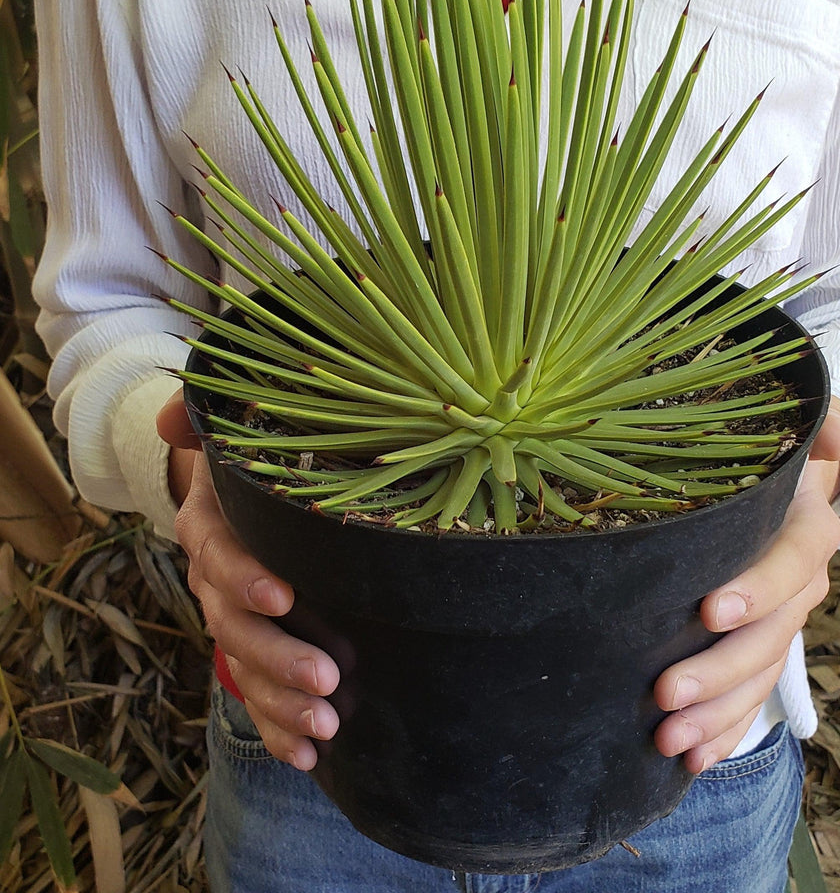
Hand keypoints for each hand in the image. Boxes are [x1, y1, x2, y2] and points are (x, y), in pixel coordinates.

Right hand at [156, 390, 340, 769]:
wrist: (246, 497)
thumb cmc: (253, 464)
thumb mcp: (234, 436)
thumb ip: (205, 420)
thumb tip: (175, 417)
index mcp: (211, 528)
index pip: (220, 554)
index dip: (246, 577)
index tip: (285, 596)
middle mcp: (216, 581)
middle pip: (235, 627)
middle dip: (278, 657)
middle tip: (329, 679)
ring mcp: (233, 621)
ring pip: (247, 670)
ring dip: (283, 703)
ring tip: (327, 727)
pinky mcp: (256, 649)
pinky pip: (256, 696)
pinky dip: (279, 728)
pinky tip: (309, 756)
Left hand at [652, 398, 839, 771]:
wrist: (767, 485)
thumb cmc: (766, 456)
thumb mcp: (788, 427)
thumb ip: (816, 421)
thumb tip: (835, 439)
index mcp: (806, 531)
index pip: (795, 561)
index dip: (760, 588)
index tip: (708, 609)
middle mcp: (801, 584)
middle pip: (771, 637)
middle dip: (720, 671)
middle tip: (664, 693)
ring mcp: (781, 624)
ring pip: (758, 678)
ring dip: (717, 715)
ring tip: (669, 740)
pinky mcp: (757, 650)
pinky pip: (752, 700)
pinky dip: (725, 731)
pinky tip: (692, 759)